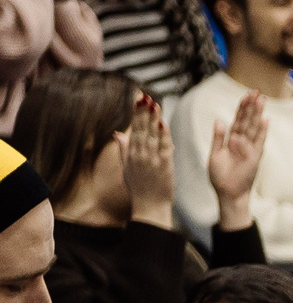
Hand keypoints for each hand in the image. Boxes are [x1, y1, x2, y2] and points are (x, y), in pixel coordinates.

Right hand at [122, 98, 175, 228]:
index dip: (136, 114)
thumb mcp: (127, 168)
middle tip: (145, 97)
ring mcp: (152, 160)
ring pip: (152, 136)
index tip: (137, 99)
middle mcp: (140, 155)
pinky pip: (164, 147)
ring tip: (154, 104)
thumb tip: (118, 133)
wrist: (150, 206)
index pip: (133, 129)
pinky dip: (163, 136)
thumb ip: (124, 149)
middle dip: (143, 112)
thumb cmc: (138, 188)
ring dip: (153, 119)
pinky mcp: (164, 166)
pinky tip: (163, 124)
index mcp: (131, 154)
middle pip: (141, 129)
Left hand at [206, 89, 266, 230]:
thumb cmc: (221, 177)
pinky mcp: (254, 158)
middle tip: (256, 91)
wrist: (228, 194)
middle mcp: (242, 143)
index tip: (246, 95)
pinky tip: (266, 120)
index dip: (241, 108)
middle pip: (247, 121)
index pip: (238, 120)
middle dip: (251, 106)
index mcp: (231, 141)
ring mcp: (250, 150)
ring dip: (257, 114)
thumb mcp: (214, 155)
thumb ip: (218, 138)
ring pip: (253, 128)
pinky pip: (258, 142)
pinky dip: (262, 131)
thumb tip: (219, 121)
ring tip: (261, 100)